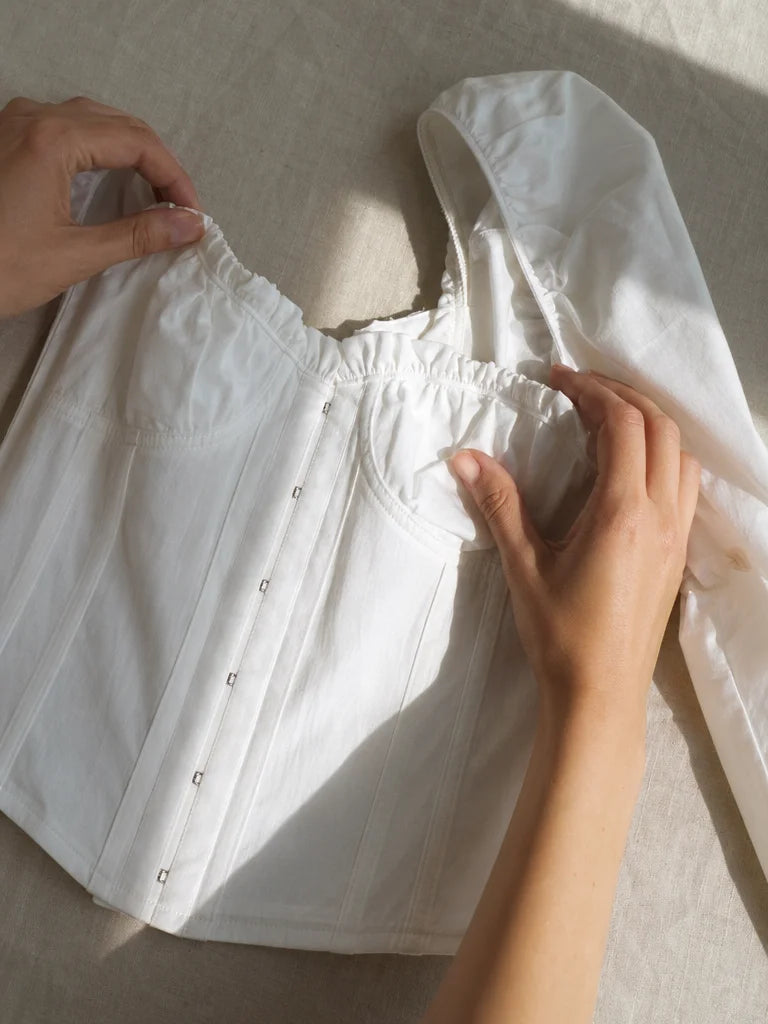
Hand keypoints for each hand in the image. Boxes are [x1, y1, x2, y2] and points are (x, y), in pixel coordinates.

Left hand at [0, 95, 204, 316]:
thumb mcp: (74, 255)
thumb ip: (137, 235)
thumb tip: (186, 226)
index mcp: (53, 140)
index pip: (136, 141)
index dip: (173, 177)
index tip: (191, 213)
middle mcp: (32, 119)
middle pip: (117, 123)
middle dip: (156, 163)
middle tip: (178, 206)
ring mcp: (13, 126)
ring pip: (91, 120)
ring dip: (129, 152)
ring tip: (152, 194)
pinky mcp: (4, 142)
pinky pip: (64, 128)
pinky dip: (98, 150)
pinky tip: (108, 181)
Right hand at [452, 364, 700, 722]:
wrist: (600, 695)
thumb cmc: (560, 635)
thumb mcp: (523, 567)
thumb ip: (499, 504)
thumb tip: (464, 456)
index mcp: (622, 513)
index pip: (622, 424)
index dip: (593, 390)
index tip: (558, 379)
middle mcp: (660, 516)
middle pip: (660, 427)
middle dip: (622, 396)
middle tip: (580, 389)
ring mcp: (676, 535)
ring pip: (681, 454)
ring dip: (650, 423)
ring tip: (608, 419)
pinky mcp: (678, 554)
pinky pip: (686, 485)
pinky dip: (665, 456)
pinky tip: (632, 469)